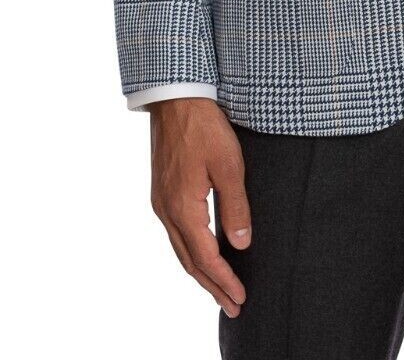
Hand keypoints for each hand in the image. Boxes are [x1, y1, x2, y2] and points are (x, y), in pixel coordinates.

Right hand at [148, 97, 251, 317]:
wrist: (174, 96)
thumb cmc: (204, 126)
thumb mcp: (229, 164)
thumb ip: (235, 206)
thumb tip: (242, 243)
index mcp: (182, 207)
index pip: (205, 258)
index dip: (224, 280)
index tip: (240, 298)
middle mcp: (166, 210)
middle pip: (189, 261)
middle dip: (211, 286)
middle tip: (232, 306)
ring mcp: (161, 201)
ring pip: (180, 249)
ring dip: (200, 272)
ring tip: (219, 289)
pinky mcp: (162, 191)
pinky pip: (176, 233)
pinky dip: (190, 252)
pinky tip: (202, 253)